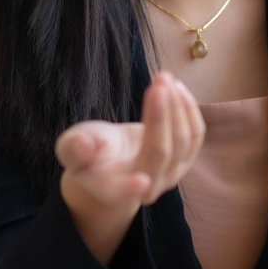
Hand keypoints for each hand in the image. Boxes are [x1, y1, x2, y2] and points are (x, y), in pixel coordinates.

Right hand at [55, 71, 204, 261]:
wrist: (114, 157)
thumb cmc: (89, 151)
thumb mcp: (72, 147)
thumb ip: (74, 148)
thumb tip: (80, 146)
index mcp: (112, 189)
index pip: (123, 191)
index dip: (129, 188)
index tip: (140, 182)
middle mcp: (147, 188)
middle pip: (160, 152)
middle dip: (161, 116)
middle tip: (158, 82)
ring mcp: (170, 175)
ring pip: (183, 141)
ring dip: (176, 106)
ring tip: (164, 77)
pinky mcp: (185, 159)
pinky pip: (195, 135)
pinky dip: (189, 109)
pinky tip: (177, 87)